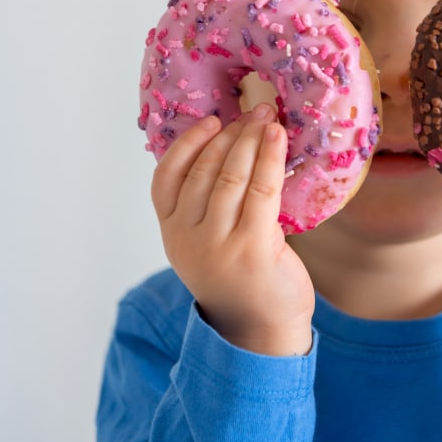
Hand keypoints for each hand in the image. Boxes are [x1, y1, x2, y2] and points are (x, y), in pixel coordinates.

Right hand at [150, 103, 314, 354]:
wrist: (263, 331)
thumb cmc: (242, 280)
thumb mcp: (209, 244)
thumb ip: (207, 207)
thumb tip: (230, 147)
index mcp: (172, 234)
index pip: (165, 178)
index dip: (188, 144)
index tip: (211, 120)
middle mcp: (187, 238)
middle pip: (203, 171)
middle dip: (230, 134)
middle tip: (253, 110)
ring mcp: (217, 244)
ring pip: (230, 176)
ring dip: (250, 140)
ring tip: (266, 117)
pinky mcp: (251, 247)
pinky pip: (260, 189)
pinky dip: (268, 157)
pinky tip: (277, 138)